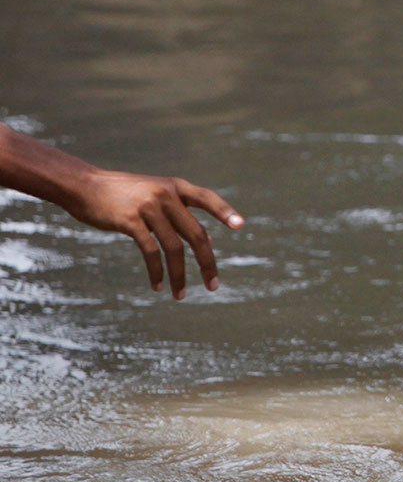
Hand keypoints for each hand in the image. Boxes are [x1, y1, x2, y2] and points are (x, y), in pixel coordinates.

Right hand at [67, 170, 243, 298]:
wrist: (83, 185)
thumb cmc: (122, 194)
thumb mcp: (155, 196)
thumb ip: (180, 215)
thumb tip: (210, 241)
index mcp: (175, 187)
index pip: (207, 198)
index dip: (224, 211)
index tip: (240, 226)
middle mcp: (166, 195)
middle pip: (196, 233)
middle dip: (207, 263)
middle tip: (214, 285)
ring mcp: (148, 206)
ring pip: (174, 248)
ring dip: (179, 275)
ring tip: (181, 295)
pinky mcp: (130, 220)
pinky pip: (151, 251)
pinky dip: (157, 272)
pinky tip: (158, 286)